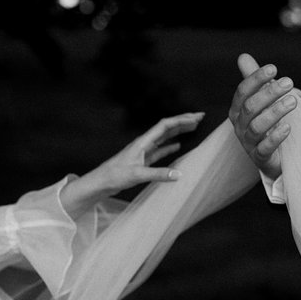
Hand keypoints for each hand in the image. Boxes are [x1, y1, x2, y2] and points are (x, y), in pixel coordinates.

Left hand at [64, 112, 203, 214]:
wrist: (101, 182)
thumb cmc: (114, 176)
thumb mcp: (137, 174)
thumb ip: (158, 174)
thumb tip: (179, 174)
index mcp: (143, 142)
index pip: (165, 126)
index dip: (181, 119)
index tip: (196, 117)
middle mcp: (144, 144)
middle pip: (166, 128)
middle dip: (183, 122)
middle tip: (200, 118)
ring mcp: (143, 152)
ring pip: (164, 138)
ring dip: (178, 132)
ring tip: (193, 128)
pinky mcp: (142, 161)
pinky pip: (160, 151)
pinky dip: (170, 147)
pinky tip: (178, 146)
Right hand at [228, 54, 298, 179]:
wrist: (272, 158)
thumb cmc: (265, 125)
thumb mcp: (260, 102)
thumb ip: (253, 81)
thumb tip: (243, 56)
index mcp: (237, 111)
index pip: (242, 92)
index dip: (255, 79)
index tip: (273, 68)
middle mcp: (239, 126)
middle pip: (250, 107)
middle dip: (269, 93)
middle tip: (289, 82)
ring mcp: (248, 143)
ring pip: (256, 127)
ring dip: (274, 112)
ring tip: (292, 102)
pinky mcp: (260, 158)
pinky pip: (264, 148)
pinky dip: (275, 138)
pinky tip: (287, 127)